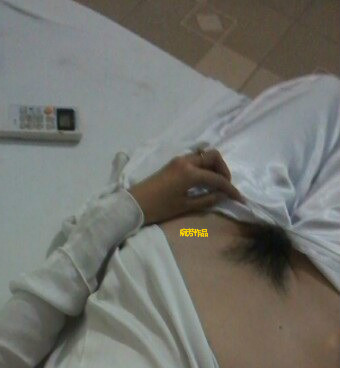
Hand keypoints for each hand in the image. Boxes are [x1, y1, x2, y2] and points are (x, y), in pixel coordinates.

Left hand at [127, 148, 245, 225]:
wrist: (134, 205)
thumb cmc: (159, 208)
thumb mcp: (184, 207)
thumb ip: (206, 200)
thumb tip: (222, 195)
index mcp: (190, 173)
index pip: (217, 178)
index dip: (230, 188)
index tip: (238, 198)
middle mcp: (186, 161)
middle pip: (213, 157)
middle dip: (224, 170)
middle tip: (225, 186)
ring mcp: (178, 160)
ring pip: (204, 155)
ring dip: (214, 166)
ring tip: (215, 184)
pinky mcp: (173, 163)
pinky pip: (195, 159)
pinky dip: (204, 166)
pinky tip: (203, 180)